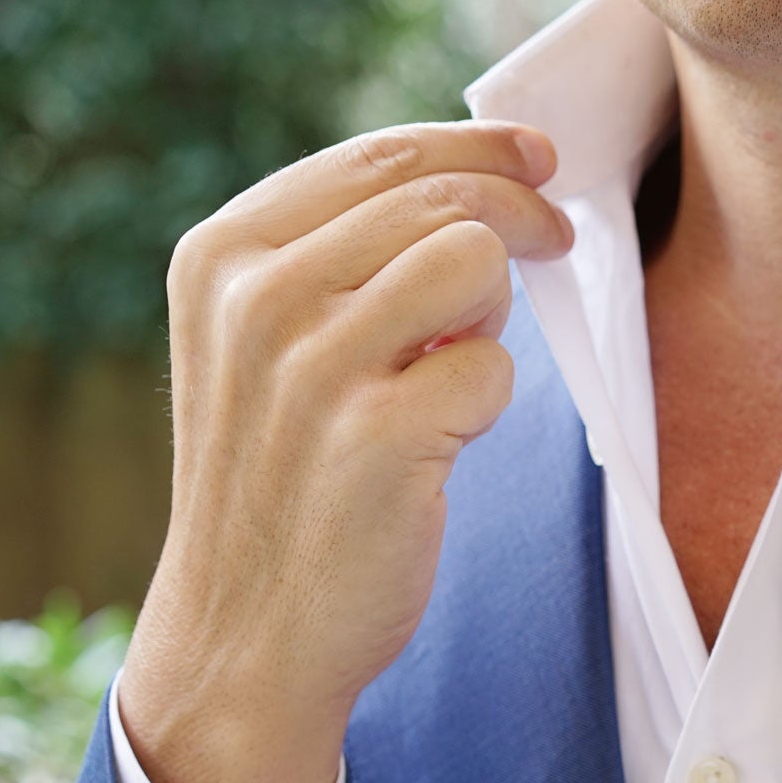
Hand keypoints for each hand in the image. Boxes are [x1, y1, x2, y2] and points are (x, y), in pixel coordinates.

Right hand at [120, 121, 572, 782]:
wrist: (246, 635)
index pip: (377, 158)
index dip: (477, 147)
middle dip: (519, 216)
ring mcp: (313, 364)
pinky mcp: (378, 435)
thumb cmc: (282, 488)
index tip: (539, 158)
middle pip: (441, 197)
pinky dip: (487, 404)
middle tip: (558, 243)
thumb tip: (476, 190)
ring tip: (448, 373)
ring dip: (491, 315)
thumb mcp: (266, 350)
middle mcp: (258, 296)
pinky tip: (440, 445)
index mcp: (223, 256)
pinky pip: (493, 367)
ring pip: (473, 261)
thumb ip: (339, 265)